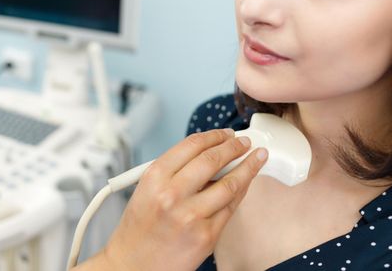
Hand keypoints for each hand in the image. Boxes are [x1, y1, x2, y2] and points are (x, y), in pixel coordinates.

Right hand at [102, 129, 267, 270]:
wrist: (134, 264)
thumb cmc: (139, 228)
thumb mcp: (146, 189)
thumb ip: (175, 170)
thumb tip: (210, 154)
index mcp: (154, 178)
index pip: (191, 145)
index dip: (214, 136)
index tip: (226, 134)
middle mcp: (171, 194)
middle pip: (213, 160)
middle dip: (235, 146)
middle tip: (246, 142)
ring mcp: (190, 216)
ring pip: (229, 184)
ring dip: (249, 167)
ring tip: (257, 158)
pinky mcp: (206, 236)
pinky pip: (230, 208)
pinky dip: (241, 192)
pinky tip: (246, 183)